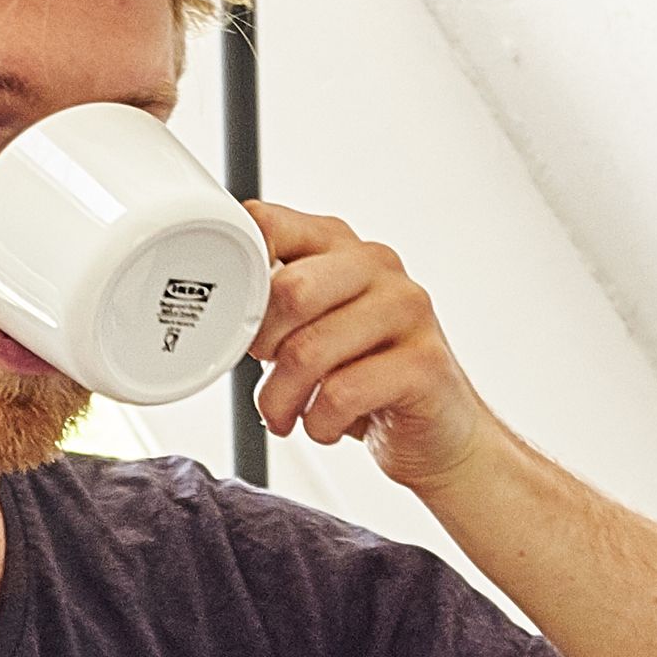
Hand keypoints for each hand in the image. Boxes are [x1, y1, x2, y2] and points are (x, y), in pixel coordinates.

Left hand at [247, 203, 496, 490]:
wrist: (437, 432)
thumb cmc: (364, 377)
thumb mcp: (312, 330)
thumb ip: (274, 306)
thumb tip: (220, 310)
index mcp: (341, 246)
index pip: (270, 224)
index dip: (238, 275)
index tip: (237, 320)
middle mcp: (377, 266)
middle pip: (289, 290)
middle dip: (262, 346)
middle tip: (267, 375)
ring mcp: (407, 310)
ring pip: (309, 350)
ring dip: (282, 399)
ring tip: (286, 415)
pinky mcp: (424, 363)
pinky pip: (342, 393)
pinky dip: (319, 423)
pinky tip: (326, 425)